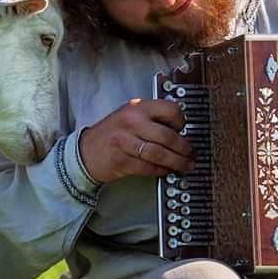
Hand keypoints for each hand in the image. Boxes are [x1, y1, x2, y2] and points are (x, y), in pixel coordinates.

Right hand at [79, 98, 194, 183]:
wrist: (86, 151)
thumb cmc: (112, 133)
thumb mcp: (130, 116)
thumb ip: (152, 118)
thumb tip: (180, 130)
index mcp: (137, 107)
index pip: (169, 109)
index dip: (182, 121)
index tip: (185, 130)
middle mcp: (131, 122)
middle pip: (167, 136)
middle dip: (184, 148)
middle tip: (191, 153)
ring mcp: (125, 141)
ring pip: (159, 154)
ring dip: (177, 162)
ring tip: (185, 165)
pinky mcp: (122, 160)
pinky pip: (149, 167)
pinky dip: (161, 170)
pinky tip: (167, 170)